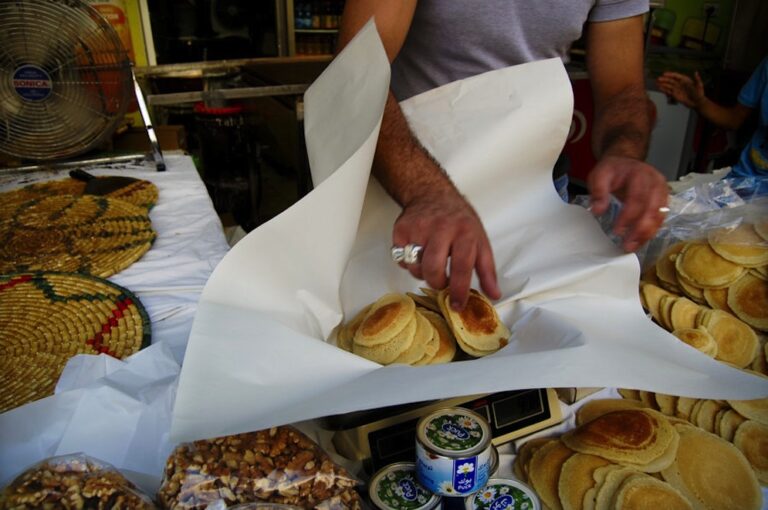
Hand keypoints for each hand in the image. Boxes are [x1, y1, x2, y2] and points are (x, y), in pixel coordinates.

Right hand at [392, 191, 500, 310]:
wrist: (432, 193)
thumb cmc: (459, 220)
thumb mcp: (480, 240)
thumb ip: (487, 269)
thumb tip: (494, 294)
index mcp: (465, 232)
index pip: (462, 267)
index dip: (459, 290)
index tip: (457, 306)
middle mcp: (441, 228)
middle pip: (433, 269)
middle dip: (437, 283)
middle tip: (441, 281)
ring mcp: (418, 228)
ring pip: (415, 267)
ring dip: (422, 273)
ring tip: (431, 262)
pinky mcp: (401, 229)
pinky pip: (402, 259)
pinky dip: (409, 262)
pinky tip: (418, 252)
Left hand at [588, 156, 668, 251]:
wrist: (626, 162)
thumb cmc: (613, 170)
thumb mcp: (600, 175)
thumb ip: (598, 191)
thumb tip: (598, 211)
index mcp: (640, 174)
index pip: (637, 197)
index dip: (628, 216)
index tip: (617, 231)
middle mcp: (656, 182)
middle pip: (652, 209)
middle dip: (640, 229)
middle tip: (627, 245)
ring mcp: (662, 192)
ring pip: (659, 216)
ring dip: (646, 234)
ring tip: (632, 247)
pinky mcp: (663, 201)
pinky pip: (660, 218)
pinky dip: (650, 231)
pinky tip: (639, 241)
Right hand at [656, 71, 704, 108]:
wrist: (697, 102)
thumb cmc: (699, 93)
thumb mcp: (699, 86)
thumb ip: (697, 79)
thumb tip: (696, 72)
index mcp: (685, 80)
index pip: (676, 76)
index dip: (670, 74)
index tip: (664, 74)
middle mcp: (680, 84)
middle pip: (671, 80)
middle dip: (665, 79)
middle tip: (658, 79)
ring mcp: (677, 89)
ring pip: (668, 85)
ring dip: (662, 84)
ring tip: (656, 83)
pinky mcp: (675, 95)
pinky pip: (668, 91)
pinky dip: (664, 90)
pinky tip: (659, 88)